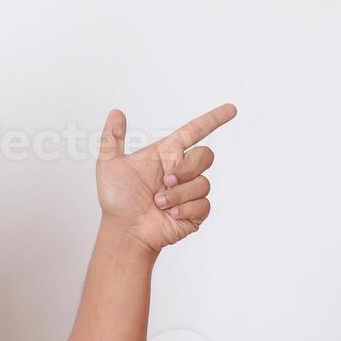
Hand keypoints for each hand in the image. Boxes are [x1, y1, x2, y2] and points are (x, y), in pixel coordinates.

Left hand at [96, 102, 237, 254]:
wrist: (124, 230)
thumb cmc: (117, 200)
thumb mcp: (109, 164)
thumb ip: (112, 137)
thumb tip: (116, 113)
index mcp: (167, 155)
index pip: (195, 131)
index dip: (214, 119)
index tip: (231, 110)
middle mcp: (181, 171)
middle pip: (206, 155)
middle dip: (187, 168)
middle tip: (165, 181)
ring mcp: (189, 192)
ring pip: (203, 183)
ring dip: (179, 194)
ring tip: (159, 203)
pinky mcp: (195, 213)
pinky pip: (203, 204)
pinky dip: (185, 209)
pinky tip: (170, 214)